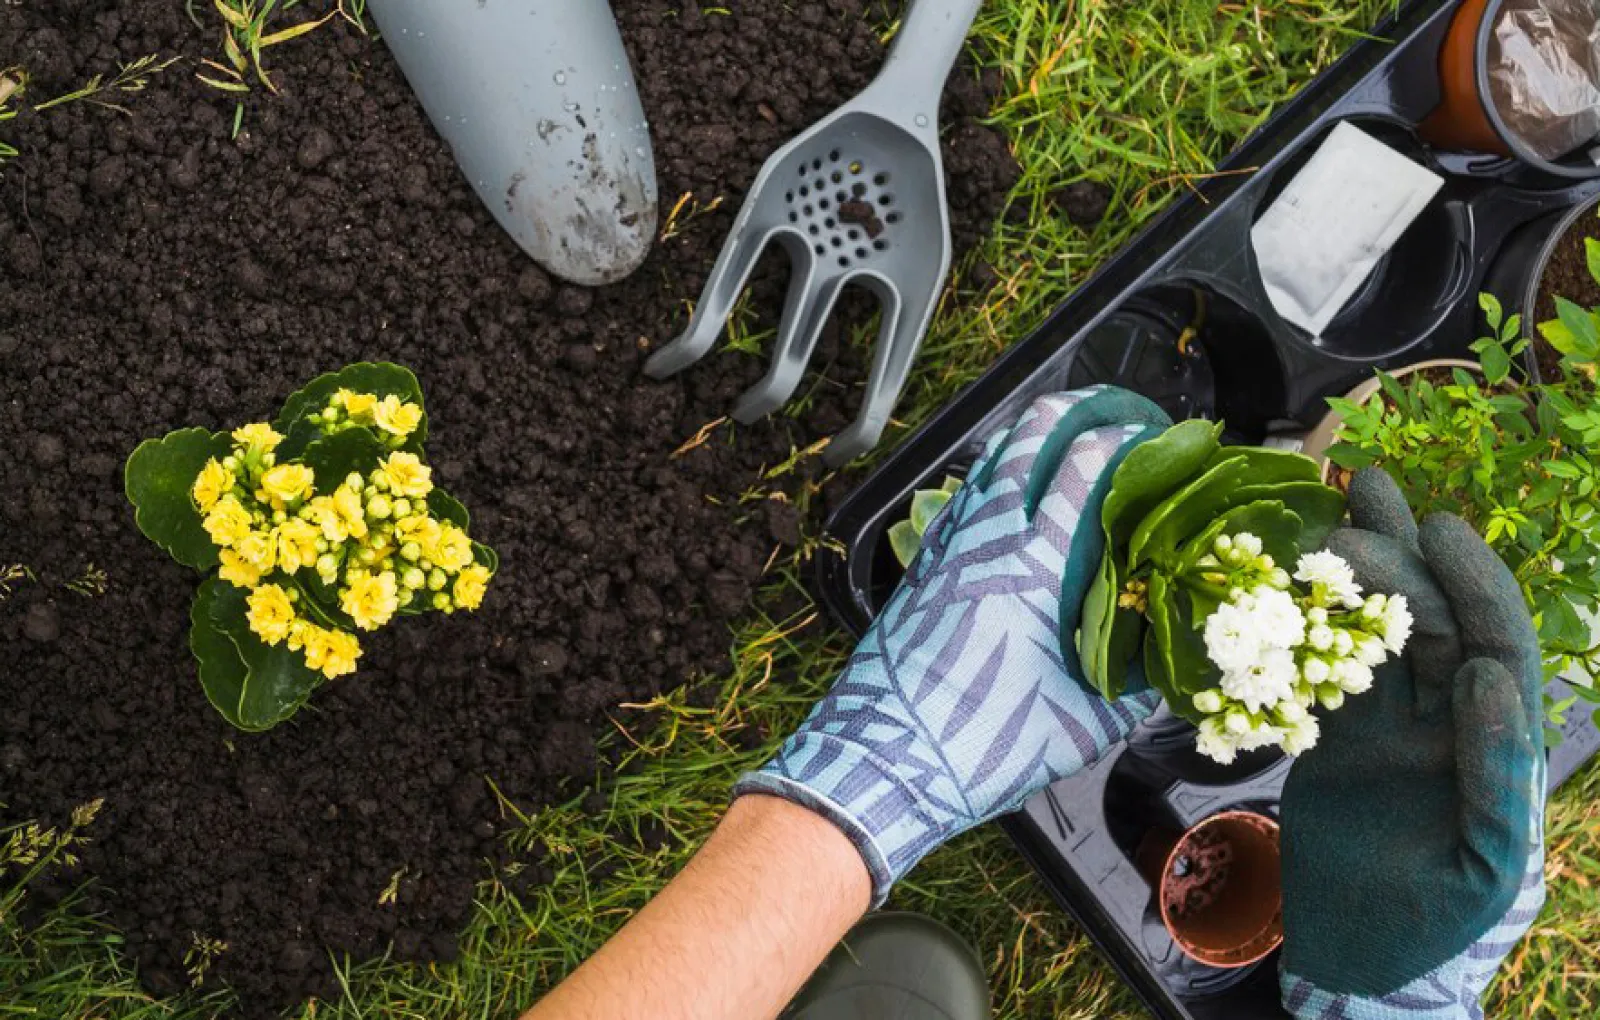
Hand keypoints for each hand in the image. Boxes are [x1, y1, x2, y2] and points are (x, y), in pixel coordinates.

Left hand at [736, 386, 1171, 902]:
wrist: (883, 760)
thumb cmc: (981, 746)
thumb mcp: (1083, 726)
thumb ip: (1134, 687)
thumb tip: (1168, 662)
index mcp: (1035, 566)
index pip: (1085, 466)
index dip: (1127, 439)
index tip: (1159, 438)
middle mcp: (986, 538)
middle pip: (1030, 435)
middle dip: (1077, 409)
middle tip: (1115, 412)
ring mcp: (947, 545)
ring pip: (991, 459)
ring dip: (1032, 436)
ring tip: (1069, 437)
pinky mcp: (922, 564)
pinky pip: (964, 496)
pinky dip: (996, 476)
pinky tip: (1013, 495)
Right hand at [1280, 470, 1545, 1018]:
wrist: (1361, 959)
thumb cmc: (1432, 927)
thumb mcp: (1482, 866)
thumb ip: (1495, 776)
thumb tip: (1485, 680)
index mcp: (1492, 747)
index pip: (1493, 648)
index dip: (1473, 586)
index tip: (1439, 532)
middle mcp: (1447, 724)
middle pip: (1433, 623)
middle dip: (1405, 559)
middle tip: (1360, 504)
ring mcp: (1392, 727)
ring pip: (1380, 633)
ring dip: (1364, 572)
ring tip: (1341, 503)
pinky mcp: (1341, 738)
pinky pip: (1327, 669)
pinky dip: (1311, 623)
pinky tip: (1293, 578)